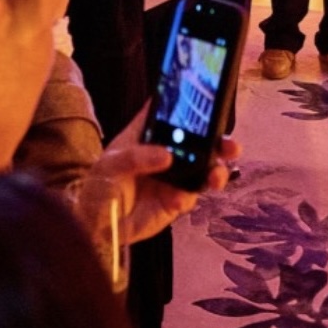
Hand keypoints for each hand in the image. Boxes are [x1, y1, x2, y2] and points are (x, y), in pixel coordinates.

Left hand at [75, 103, 240, 249]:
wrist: (97, 227)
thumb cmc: (99, 187)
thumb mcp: (110, 165)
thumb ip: (136, 157)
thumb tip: (167, 156)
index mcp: (148, 134)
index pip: (172, 113)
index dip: (190, 104)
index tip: (210, 100)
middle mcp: (166, 152)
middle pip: (201, 142)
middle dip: (220, 142)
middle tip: (231, 146)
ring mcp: (174, 177)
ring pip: (205, 170)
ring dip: (216, 172)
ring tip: (216, 177)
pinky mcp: (176, 201)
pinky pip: (190, 197)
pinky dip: (186, 198)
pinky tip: (175, 201)